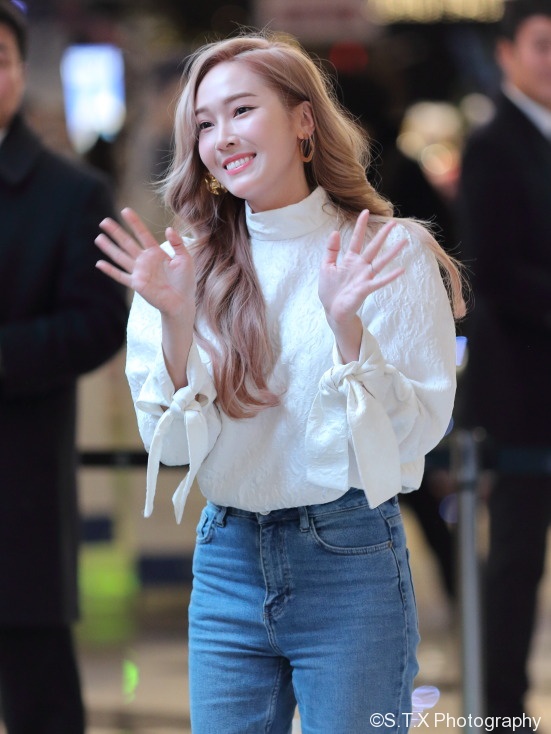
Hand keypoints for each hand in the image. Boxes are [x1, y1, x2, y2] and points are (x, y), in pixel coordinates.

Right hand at [95, 208, 195, 320]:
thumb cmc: (185, 281)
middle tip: (104, 221)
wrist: (182, 302)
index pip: (143, 234)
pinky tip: (99, 264)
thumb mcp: (185, 259)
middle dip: (116, 232)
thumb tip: (169, 229)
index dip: (134, 223)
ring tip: (99, 238)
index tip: (125, 210)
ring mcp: (139, 272)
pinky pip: (121, 276)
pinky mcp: (136, 284)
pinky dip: (110, 271)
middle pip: (127, 243)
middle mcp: (145, 260)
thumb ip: (178, 244)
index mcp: (156, 252)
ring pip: (121, 257)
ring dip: (109, 248)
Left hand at [318, 210, 406, 327]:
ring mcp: (364, 277)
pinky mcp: (366, 289)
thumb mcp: (326, 266)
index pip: (357, 239)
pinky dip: (390, 276)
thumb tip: (335, 232)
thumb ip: (331, 250)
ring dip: (392, 252)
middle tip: (393, 223)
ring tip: (404, 242)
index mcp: (350, 260)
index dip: (361, 226)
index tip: (365, 211)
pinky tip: (401, 269)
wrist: (332, 311)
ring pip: (380, 261)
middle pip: (373, 247)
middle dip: (382, 235)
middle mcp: (360, 266)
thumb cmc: (330, 290)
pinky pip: (380, 281)